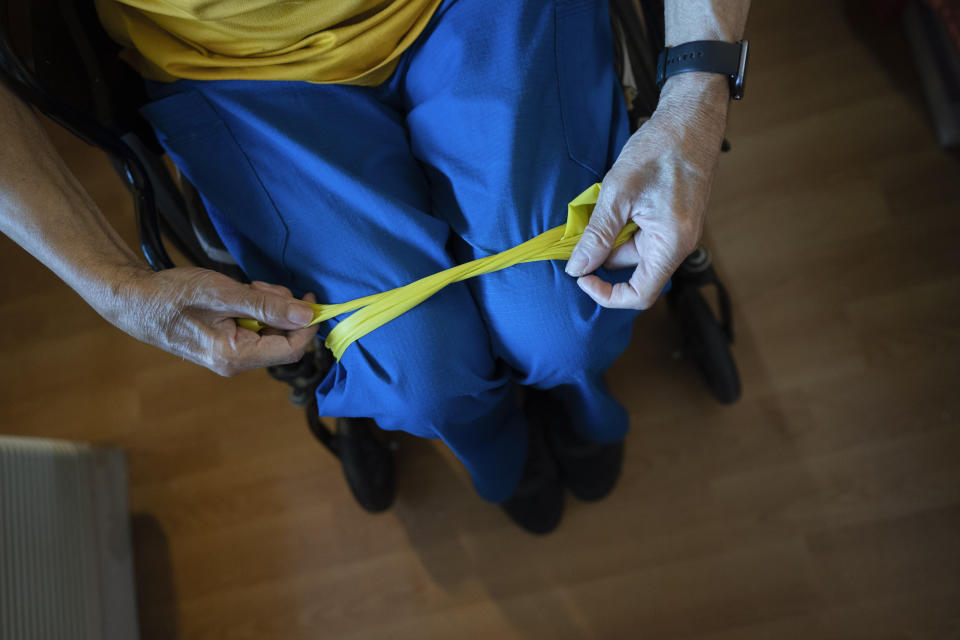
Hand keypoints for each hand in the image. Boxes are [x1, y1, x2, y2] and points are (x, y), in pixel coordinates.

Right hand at [101, 266, 317, 375]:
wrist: (134, 300)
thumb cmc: (172, 295)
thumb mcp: (222, 293)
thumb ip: (266, 305)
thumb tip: (305, 315)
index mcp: (234, 356)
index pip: (291, 349)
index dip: (307, 325)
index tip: (311, 298)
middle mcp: (234, 363)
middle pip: (282, 340)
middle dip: (283, 310)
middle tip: (261, 286)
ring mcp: (229, 356)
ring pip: (269, 332)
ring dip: (267, 307)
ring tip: (245, 288)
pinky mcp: (224, 345)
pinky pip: (254, 330)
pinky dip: (254, 310)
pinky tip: (237, 296)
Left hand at [565, 74, 729, 308]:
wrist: (691, 117)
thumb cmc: (661, 148)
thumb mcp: (618, 192)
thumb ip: (598, 235)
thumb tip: (577, 267)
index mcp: (671, 244)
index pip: (640, 294)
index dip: (606, 294)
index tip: (581, 276)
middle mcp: (679, 244)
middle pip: (633, 271)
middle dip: (602, 257)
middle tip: (578, 233)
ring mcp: (677, 231)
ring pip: (634, 251)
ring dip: (610, 237)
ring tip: (598, 207)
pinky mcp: (673, 219)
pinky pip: (642, 235)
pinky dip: (621, 225)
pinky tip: (612, 203)